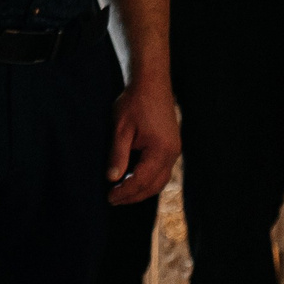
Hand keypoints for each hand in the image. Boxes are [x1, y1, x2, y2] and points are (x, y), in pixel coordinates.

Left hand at [107, 76, 179, 203]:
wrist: (151, 83)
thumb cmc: (134, 103)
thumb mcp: (121, 129)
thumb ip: (117, 155)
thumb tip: (112, 179)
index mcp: (160, 150)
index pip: (142, 180)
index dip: (125, 192)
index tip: (109, 197)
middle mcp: (172, 153)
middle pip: (154, 185)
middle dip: (134, 196)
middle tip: (113, 200)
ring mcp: (174, 150)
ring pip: (160, 180)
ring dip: (142, 190)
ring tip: (122, 194)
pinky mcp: (171, 146)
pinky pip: (162, 170)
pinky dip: (148, 180)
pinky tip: (133, 180)